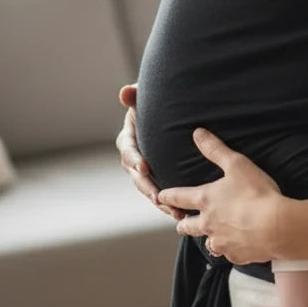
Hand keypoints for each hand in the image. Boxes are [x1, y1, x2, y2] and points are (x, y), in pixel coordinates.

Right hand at [116, 83, 181, 219]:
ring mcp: (145, 170)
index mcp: (129, 138)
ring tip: (173, 211)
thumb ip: (135, 96)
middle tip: (158, 197)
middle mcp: (134, 157)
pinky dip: (170, 204)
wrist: (167, 113)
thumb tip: (125, 92)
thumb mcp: (145, 97)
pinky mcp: (158, 178)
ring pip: (149, 189)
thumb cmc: (156, 102)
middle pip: (137, 176)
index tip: (144, 167)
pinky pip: (161, 193)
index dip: (135, 159)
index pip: (128, 150)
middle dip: (148, 187)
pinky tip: (182, 214)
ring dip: (160, 201)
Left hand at [157, 129, 284, 264]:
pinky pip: (229, 254)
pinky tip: (239, 244)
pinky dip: (231, 249)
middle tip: (182, 222)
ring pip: (208, 244)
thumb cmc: (256, 193)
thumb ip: (215, 149)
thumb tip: (197, 133)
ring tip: (213, 237)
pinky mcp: (236, 256)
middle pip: (187, 227)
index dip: (167, 196)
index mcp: (206, 200)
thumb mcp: (237, 164)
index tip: (160, 197)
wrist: (276, 226)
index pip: (179, 198)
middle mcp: (208, 224)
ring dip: (208, 239)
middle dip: (183, 223)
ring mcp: (221, 242)